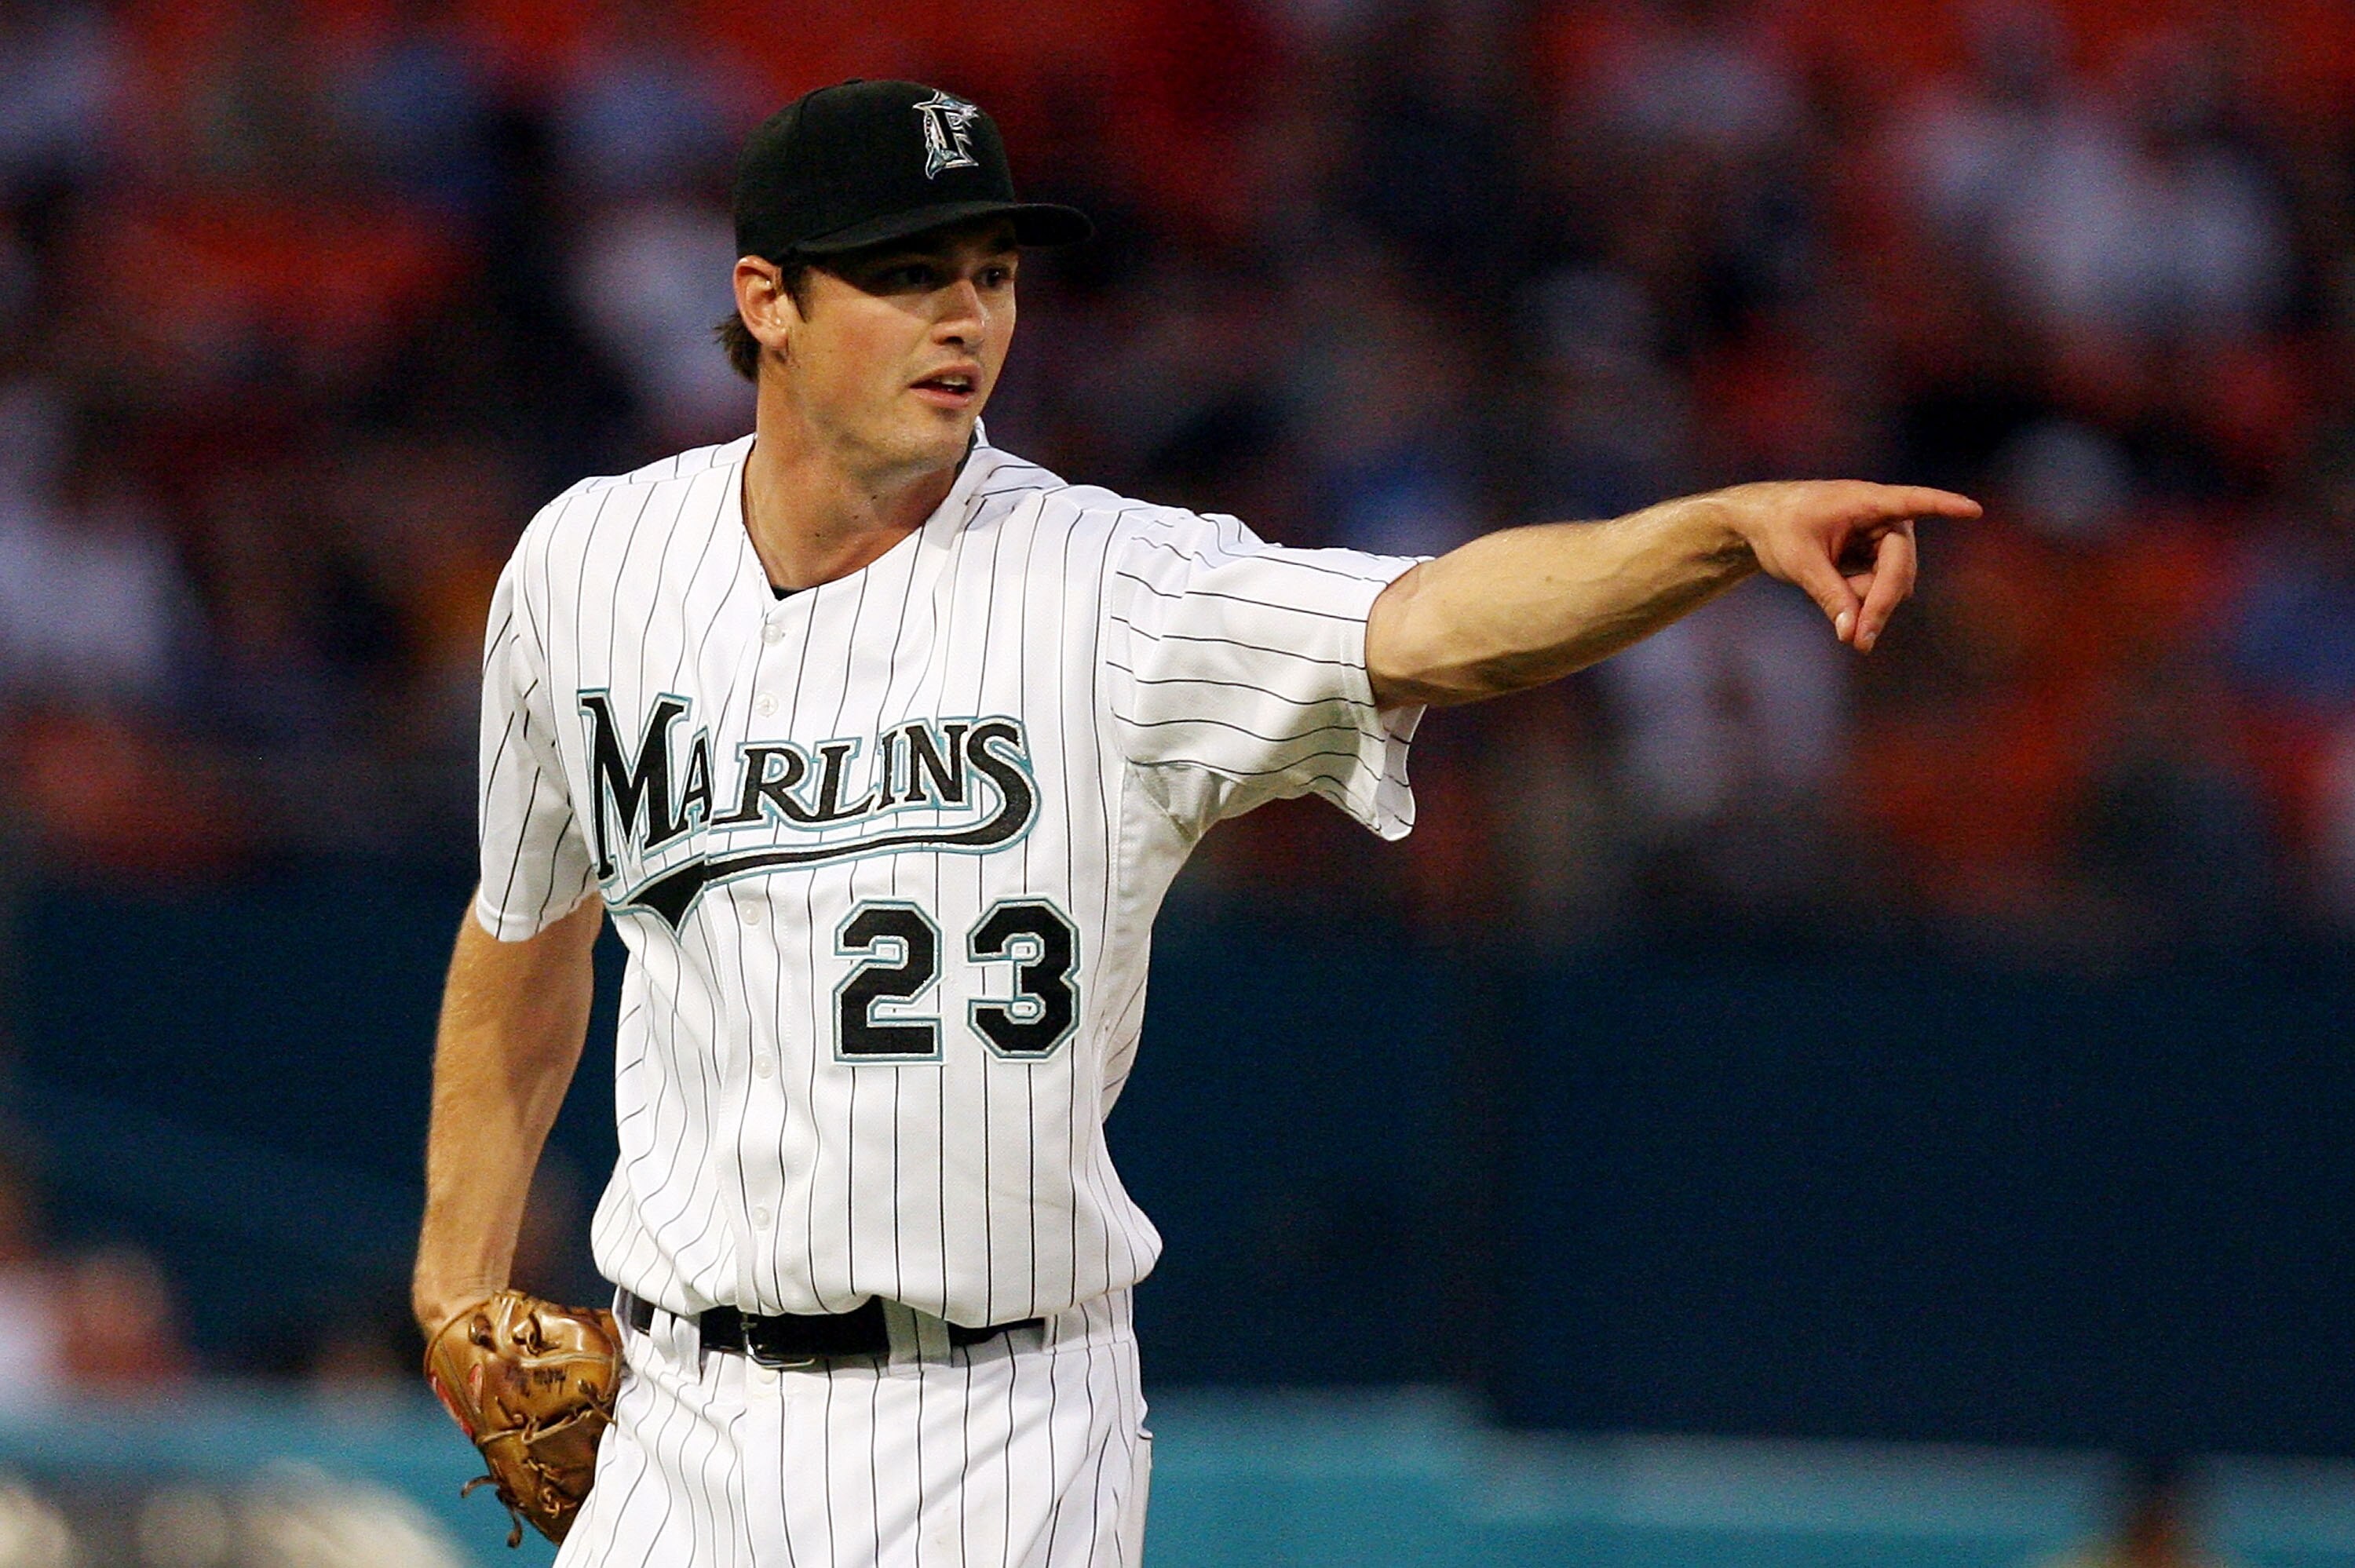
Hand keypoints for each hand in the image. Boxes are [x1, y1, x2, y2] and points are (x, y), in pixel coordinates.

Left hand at [1710, 480, 1980, 650]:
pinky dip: (1858, 600)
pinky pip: (1878, 591)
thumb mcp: (1799, 563)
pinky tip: (1833, 588)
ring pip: (1891, 587)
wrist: (1763, 523)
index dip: (1943, 506)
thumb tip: (1853, 633)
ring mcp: (1885, 541)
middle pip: (1899, 570)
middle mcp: (1886, 519)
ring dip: (1863, 601)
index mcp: (1867, 502)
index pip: (1912, 502)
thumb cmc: (1780, 528)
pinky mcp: (1879, 560)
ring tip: (1824, 589)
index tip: (1973, 510)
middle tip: (1858, 643)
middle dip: (1878, 605)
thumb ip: (1829, 595)